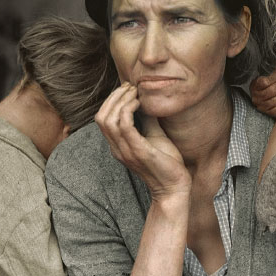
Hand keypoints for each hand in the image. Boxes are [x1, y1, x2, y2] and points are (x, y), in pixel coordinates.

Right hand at [95, 83, 190, 199]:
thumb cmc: (166, 163)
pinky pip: (124, 125)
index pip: (102, 119)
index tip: (128, 89)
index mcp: (118, 145)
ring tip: (135, 93)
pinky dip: (128, 109)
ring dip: (121, 100)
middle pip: (101, 117)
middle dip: (114, 97)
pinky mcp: (137, 151)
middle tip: (130, 87)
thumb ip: (147, 120)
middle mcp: (117, 148)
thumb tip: (147, 100)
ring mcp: (125, 151)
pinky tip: (139, 103)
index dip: (111, 100)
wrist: (174, 188)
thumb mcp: (154, 136)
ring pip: (108, 119)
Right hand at [250, 71, 275, 117]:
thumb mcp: (270, 75)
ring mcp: (260, 106)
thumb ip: (270, 75)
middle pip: (272, 91)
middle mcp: (255, 97)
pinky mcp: (267, 113)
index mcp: (255, 86)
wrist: (275, 93)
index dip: (275, 80)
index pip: (265, 82)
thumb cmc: (274, 83)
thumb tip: (269, 77)